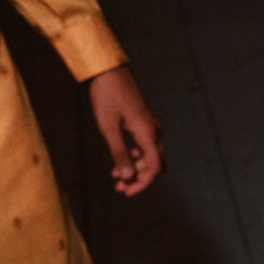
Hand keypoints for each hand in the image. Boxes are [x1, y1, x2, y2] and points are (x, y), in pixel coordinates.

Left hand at [86, 66, 162, 195]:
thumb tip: (126, 177)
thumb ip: (118, 153)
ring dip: (136, 166)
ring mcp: (151, 123)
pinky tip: (121, 156)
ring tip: (116, 174)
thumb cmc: (107, 97)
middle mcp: (154, 129)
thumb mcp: (108, 128)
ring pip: (151, 154)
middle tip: (119, 186)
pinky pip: (146, 143)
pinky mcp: (144, 119)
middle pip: (156, 163)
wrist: (108, 71)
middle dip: (139, 177)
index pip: (153, 167)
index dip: (142, 183)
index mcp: (148, 132)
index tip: (126, 191)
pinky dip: (136, 154)